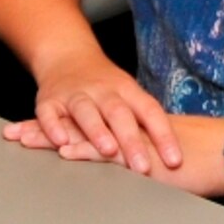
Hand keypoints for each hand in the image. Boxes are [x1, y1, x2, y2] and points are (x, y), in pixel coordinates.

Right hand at [3, 55, 179, 174]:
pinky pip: (50, 113)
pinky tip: (60, 141)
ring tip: (108, 150)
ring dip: (98, 130)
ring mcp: (75, 94)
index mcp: (127, 90)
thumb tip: (173, 156)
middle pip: (119, 113)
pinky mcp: (49, 101)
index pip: (149, 111)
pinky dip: (53, 126)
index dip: (164, 135)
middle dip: (132, 140)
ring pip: (87, 111)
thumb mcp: (128, 95)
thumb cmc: (105, 85)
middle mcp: (102, 91)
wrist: (67, 55)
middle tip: (143, 167)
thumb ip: (145, 123)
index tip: (175, 161)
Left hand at [10, 110, 223, 197]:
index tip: (35, 127)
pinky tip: (66, 150)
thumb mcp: (169, 155)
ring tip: (24, 139)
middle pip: (80, 127)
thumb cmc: (209, 157)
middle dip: (46, 130)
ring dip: (54, 138)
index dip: (62, 126)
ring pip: (87, 136)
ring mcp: (135, 142)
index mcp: (133, 129)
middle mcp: (130, 131)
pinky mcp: (144, 156)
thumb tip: (137, 162)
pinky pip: (110, 152)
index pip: (91, 125)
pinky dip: (87, 150)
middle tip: (16, 131)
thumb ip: (148, 154)